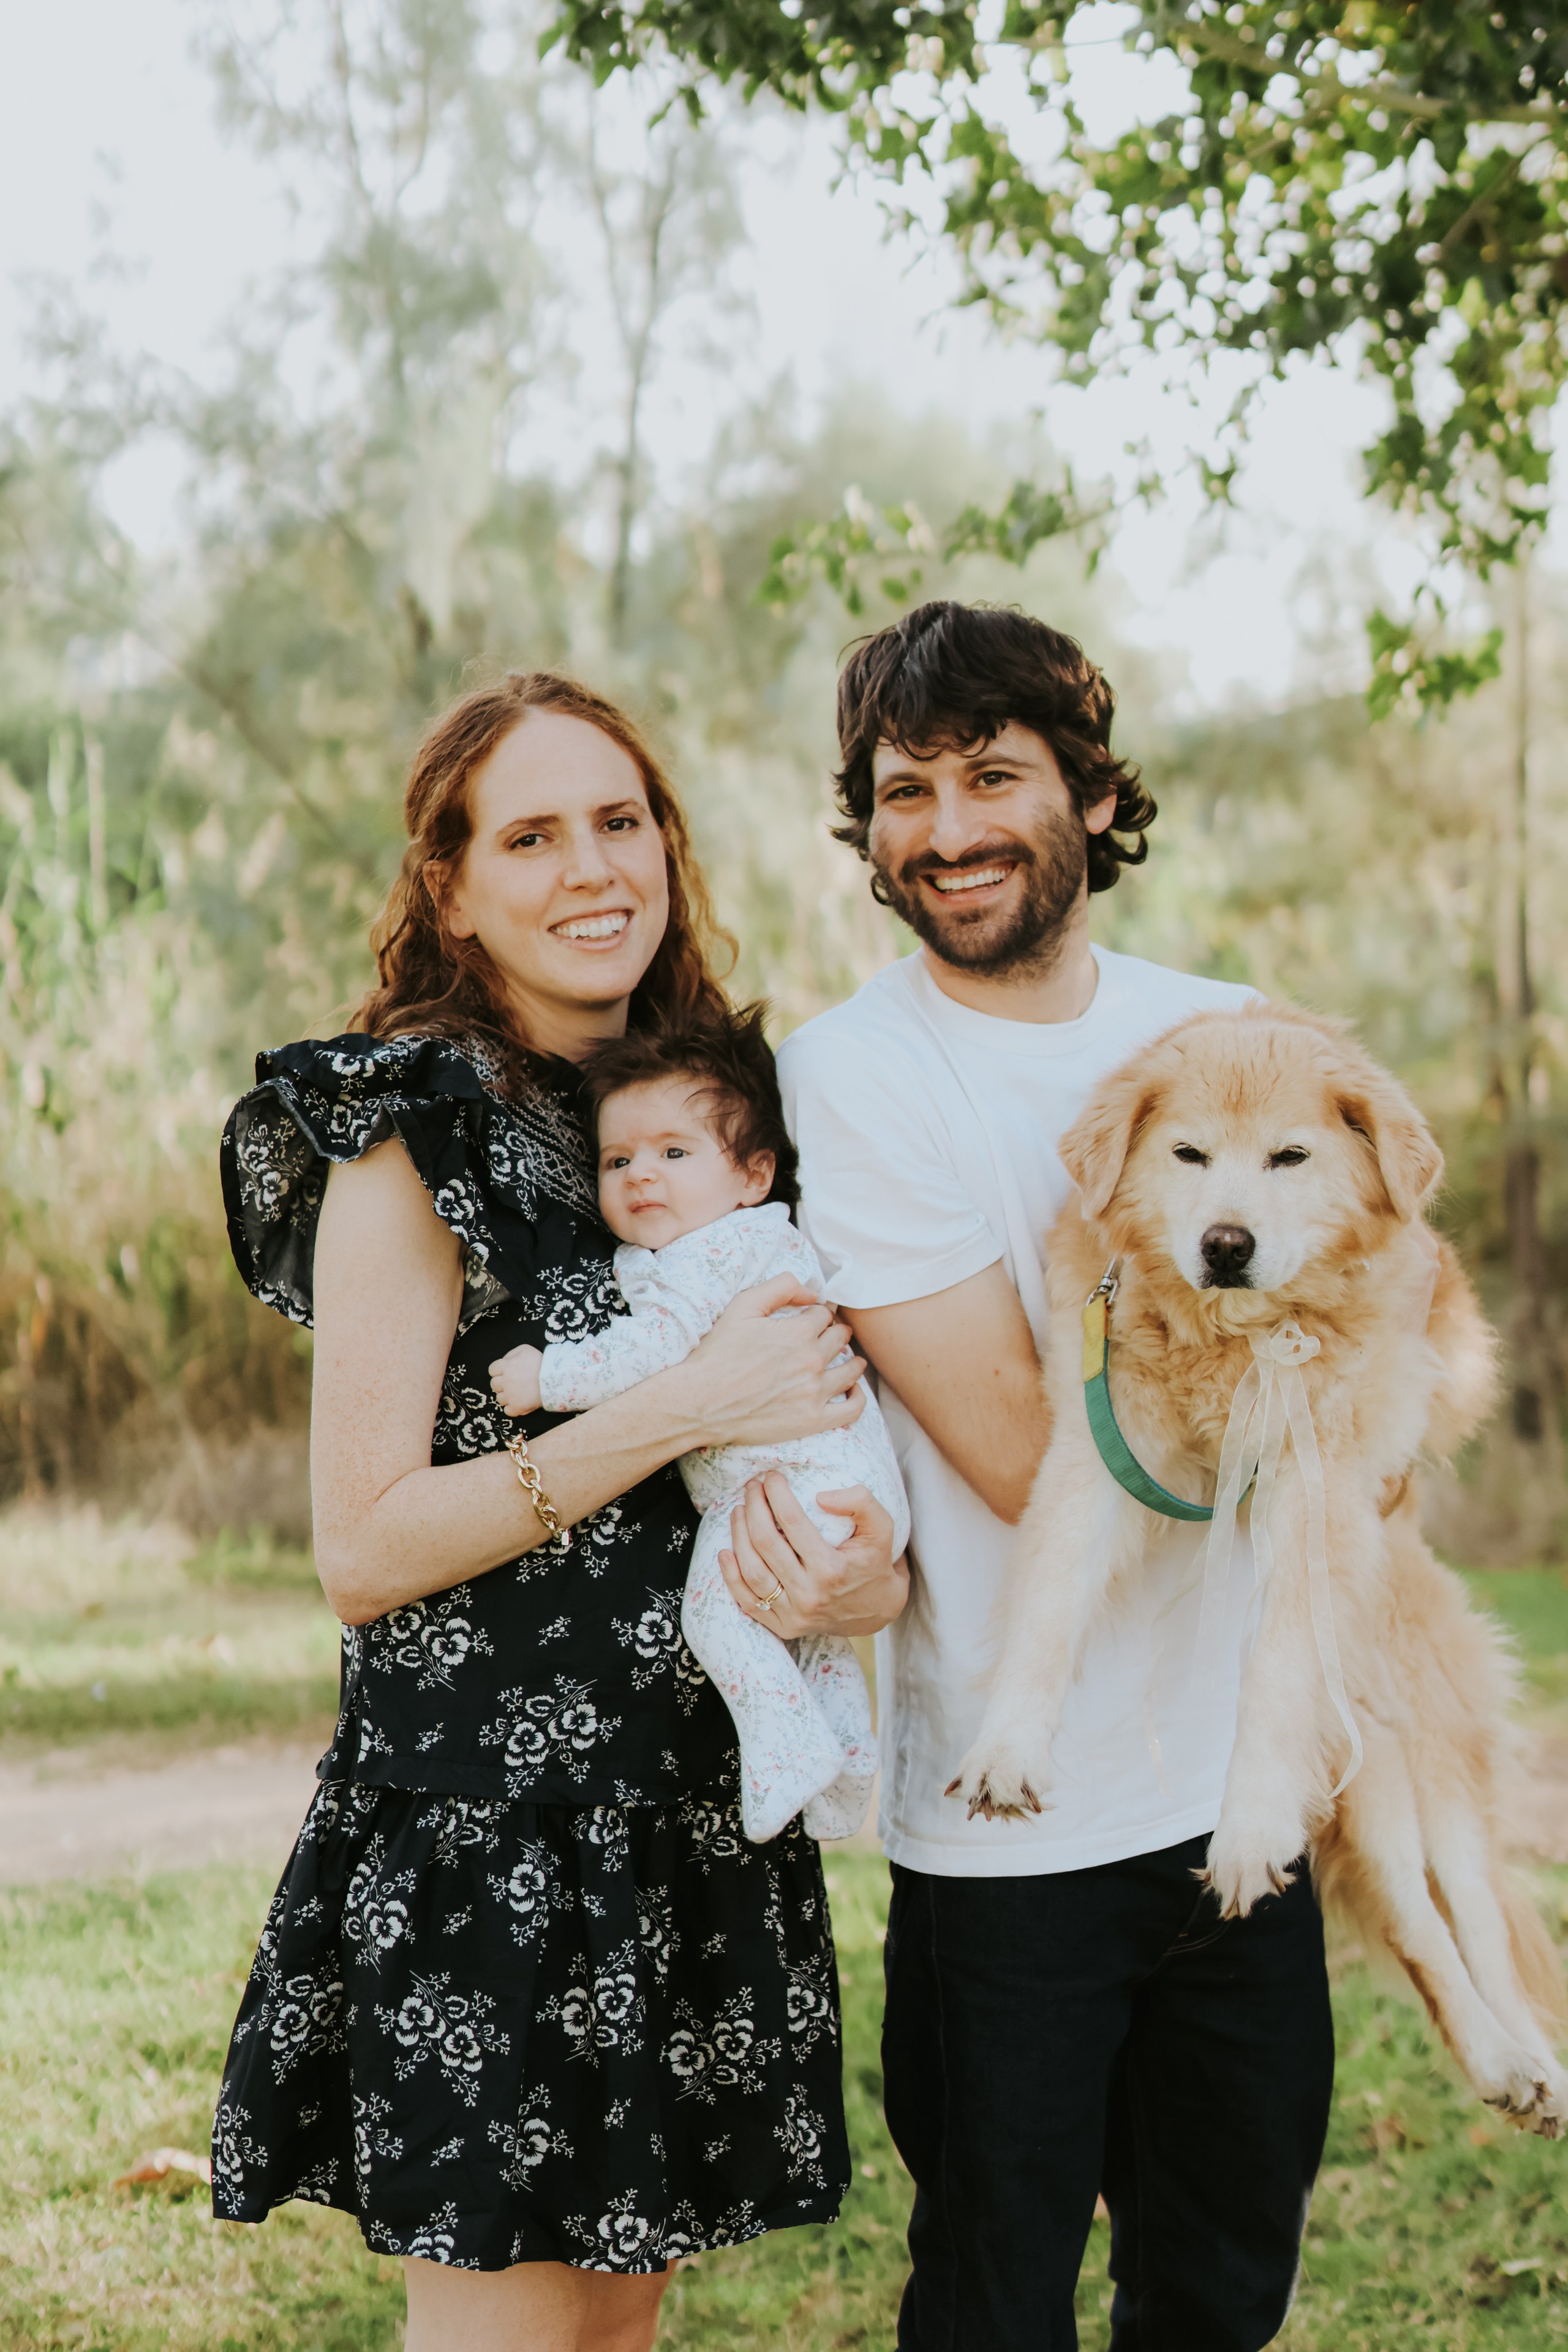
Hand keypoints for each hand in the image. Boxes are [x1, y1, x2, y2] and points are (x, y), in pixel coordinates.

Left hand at [489, 1343, 543, 1416]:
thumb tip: (505, 1361)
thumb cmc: (540, 1362)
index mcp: (505, 1366)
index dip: (498, 1371)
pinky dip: (512, 1408)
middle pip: (494, 1385)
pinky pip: (507, 1411)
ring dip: (507, 1396)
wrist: (555, 1378)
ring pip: (500, 1399)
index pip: (492, 1370)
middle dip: (502, 1383)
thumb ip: (512, 1354)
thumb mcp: (525, 1349)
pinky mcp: (517, 1408)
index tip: (506, 1372)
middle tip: (513, 1383)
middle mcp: (505, 1381)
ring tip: (518, 1393)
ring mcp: (510, 1396)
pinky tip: (519, 1403)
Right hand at [672, 1274, 866, 1451]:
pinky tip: (853, 1390)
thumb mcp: (743, 1306)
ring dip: (853, 1361)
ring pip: (851, 1370)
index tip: (815, 1319)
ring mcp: (815, 1391)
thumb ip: (780, 1288)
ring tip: (852, 1361)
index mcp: (798, 1331)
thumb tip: (812, 1291)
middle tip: (833, 1337)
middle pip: (840, 1339)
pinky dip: (858, 1397)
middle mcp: (812, 1359)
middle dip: (837, 1334)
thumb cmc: (718, 1353)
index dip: (819, 1314)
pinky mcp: (813, 1420)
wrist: (701, 1401)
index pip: (824, 1315)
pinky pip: (852, 1408)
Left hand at [717, 1471, 908, 1640]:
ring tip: (738, 1511)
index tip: (772, 1476)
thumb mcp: (882, 1528)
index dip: (777, 1493)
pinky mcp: (783, 1627)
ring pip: (751, 1571)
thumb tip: (821, 1496)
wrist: (877, 1611)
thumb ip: (861, 1503)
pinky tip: (725, 1552)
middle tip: (752, 1487)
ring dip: (738, 1535)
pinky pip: (748, 1602)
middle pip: (765, 1543)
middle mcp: (810, 1594)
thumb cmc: (875, 1561)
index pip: (792, 1521)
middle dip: (753, 1507)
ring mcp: (794, 1614)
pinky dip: (731, 1576)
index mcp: (832, 1568)